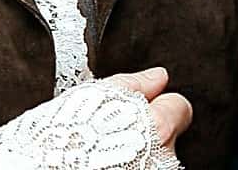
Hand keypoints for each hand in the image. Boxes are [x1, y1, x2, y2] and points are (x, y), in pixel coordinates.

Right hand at [0, 68, 191, 169]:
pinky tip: (103, 167)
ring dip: (139, 157)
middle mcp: (161, 159)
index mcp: (155, 127)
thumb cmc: (59, 142)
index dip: (158, 105)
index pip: (179, 107)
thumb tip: (157, 77)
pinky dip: (131, 169)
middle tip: (113, 138)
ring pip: (155, 161)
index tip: (143, 111)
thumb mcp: (93, 98)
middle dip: (147, 134)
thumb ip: (134, 85)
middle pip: (168, 137)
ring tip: (102, 158)